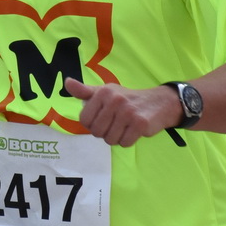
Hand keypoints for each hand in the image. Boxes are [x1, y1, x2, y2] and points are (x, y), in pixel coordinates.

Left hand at [61, 78, 181, 147]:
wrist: (159, 102)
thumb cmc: (127, 99)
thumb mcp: (105, 92)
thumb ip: (84, 91)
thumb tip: (67, 82)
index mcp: (103, 92)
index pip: (84, 120)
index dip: (92, 124)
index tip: (103, 118)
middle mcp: (114, 100)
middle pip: (97, 132)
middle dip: (105, 132)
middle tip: (116, 123)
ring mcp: (128, 112)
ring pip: (110, 139)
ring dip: (117, 137)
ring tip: (125, 126)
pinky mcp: (140, 123)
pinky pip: (124, 143)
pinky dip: (128, 141)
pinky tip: (133, 130)